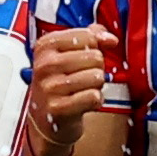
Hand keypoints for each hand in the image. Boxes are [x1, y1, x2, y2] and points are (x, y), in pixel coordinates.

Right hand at [27, 23, 126, 155]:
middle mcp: (44, 64)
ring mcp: (50, 87)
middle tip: (81, 78)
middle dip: (96, 68)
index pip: (87, 36)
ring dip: (96, 85)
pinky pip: (94, 97)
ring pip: (97, 76)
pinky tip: (83, 103)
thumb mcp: (70, 52)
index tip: (82, 59)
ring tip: (81, 90)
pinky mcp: (58, 108)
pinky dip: (95, 101)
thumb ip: (92, 37)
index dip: (93, 48)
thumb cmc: (61, 81)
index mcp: (45, 45)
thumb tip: (111, 39)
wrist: (45, 119)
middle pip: (95, 57)